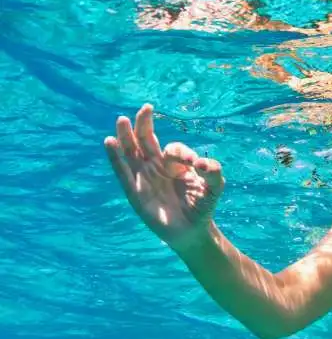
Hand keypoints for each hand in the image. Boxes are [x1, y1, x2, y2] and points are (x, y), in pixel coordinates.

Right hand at [104, 104, 225, 251]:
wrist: (192, 231)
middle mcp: (157, 167)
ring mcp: (144, 177)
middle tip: (146, 108)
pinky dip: (115, 157)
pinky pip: (122, 172)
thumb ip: (214, 172)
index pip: (173, 149)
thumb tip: (202, 163)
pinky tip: (109, 142)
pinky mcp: (134, 192)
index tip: (195, 164)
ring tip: (121, 120)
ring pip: (131, 152)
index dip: (181, 152)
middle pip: (146, 140)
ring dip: (126, 136)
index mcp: (175, 163)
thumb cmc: (202, 206)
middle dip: (145, 124)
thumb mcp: (215, 187)